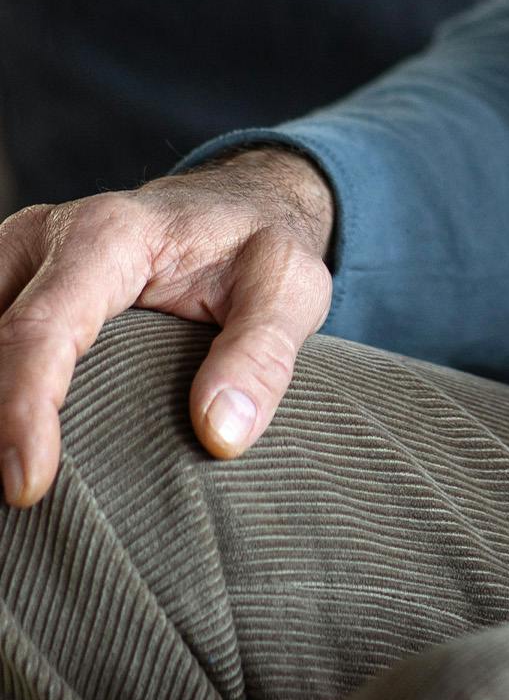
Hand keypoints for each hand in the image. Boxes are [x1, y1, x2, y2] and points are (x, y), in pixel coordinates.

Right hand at [0, 146, 335, 507]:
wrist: (238, 204)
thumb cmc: (261, 246)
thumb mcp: (289, 286)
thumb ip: (262, 354)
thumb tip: (221, 433)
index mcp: (108, 236)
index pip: (39, 331)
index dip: (22, 411)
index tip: (27, 487)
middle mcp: (42, 240)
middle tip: (15, 495)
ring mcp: (14, 261)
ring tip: (12, 473)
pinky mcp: (5, 285)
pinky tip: (13, 439)